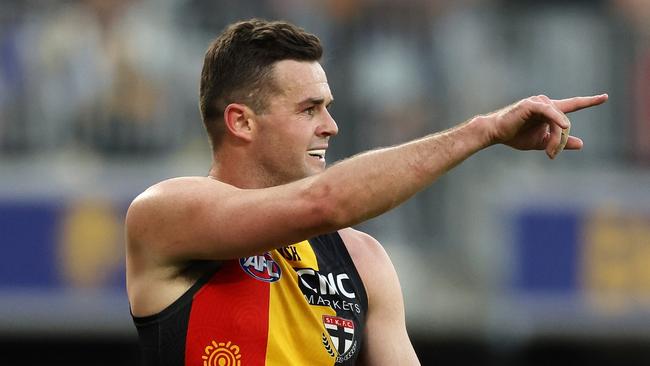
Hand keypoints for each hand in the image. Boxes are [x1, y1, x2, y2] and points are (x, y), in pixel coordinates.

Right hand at [484, 94, 607, 158]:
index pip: (573, 105)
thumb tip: (581, 144)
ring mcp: (539, 102)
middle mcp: (546, 103)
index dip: (589, 101)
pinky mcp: (532, 104)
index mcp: (550, 110)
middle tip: (552, 155)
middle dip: (561, 140)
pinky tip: (564, 126)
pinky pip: (550, 112)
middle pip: (565, 122)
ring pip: (559, 120)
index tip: (604, 97)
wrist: (496, 133)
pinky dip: (558, 119)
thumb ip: (561, 142)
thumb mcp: (542, 142)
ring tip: (549, 151)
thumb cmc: (516, 136)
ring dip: (556, 138)